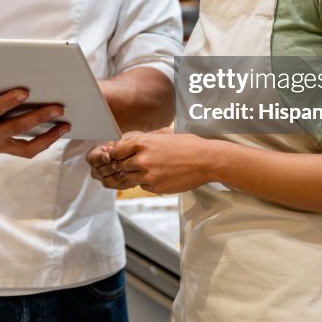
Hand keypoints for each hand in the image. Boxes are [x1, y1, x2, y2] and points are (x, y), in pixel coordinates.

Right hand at [0, 73, 68, 157]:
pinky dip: (43, 143)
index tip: (24, 91)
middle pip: (16, 128)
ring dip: (48, 136)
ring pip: (27, 146)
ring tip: (66, 124)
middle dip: (39, 117)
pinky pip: (26, 150)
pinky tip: (57, 133)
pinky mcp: (1, 149)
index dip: (8, 101)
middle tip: (58, 107)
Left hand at [87, 129, 214, 193]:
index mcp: (142, 143)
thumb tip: (126, 140)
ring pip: (130, 178)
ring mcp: (148, 175)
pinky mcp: (156, 188)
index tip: (122, 155)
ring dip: (136, 175)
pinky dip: (148, 182)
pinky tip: (161, 175)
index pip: (116, 151)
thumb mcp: (162, 133)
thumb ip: (143, 138)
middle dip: (127, 164)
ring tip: (152, 168)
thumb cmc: (187, 144)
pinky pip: (143, 186)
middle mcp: (142, 160)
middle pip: (121, 166)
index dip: (118, 153)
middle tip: (139, 162)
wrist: (206, 160)